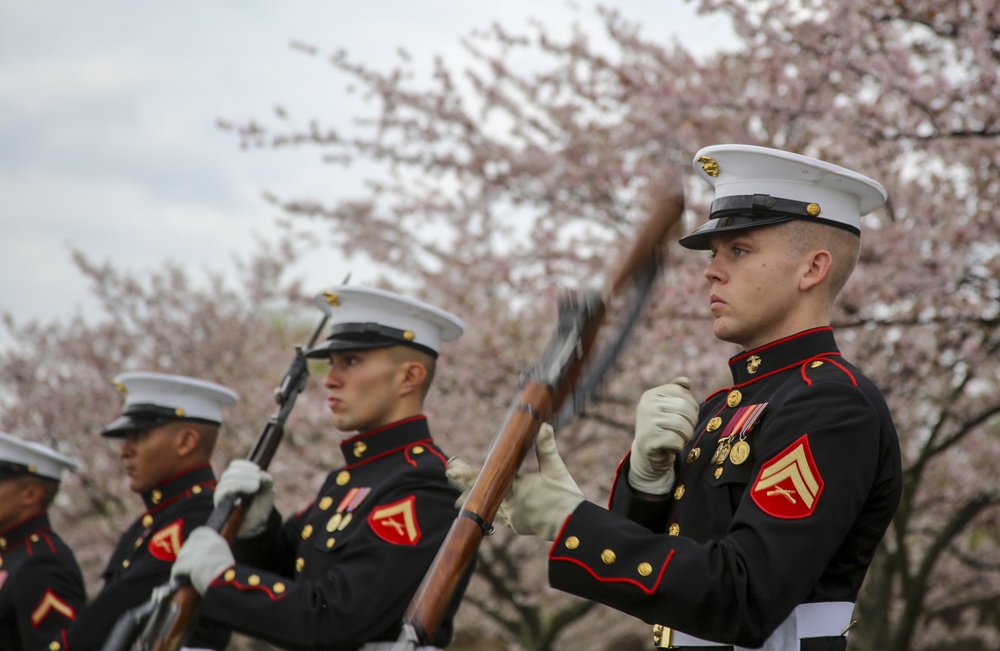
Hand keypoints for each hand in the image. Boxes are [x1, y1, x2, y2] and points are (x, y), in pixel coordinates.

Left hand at [171, 527, 233, 594]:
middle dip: (185, 552)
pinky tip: (176, 578)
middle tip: (183, 561)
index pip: (200, 532)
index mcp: (217, 541)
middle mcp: (207, 544)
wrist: (228, 583)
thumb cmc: (227, 575)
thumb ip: (213, 551)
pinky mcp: (192, 565)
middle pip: (189, 544)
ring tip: (179, 571)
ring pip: (182, 555)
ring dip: (180, 563)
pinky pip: (178, 567)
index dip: (192, 538)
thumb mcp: (224, 556)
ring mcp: (199, 554)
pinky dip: (176, 573)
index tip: (190, 544)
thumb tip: (201, 553)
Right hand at [215, 459, 273, 537]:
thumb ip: (265, 479)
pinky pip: (222, 492)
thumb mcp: (268, 489)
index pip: (234, 466)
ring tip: (256, 486)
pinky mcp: (221, 504)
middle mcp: (227, 485)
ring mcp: (222, 495)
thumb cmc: (261, 505)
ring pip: (226, 481)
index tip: (258, 469)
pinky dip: (235, 487)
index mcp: (237, 479)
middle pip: (230, 473)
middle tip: (258, 481)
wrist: (258, 524)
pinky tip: (249, 491)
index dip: (245, 465)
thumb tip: (259, 474)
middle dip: (245, 473)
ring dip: (243, 481)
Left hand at [447, 423, 584, 540]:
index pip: (486, 480)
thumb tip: (543, 427)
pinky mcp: (518, 525)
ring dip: (473, 500)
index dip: (467, 473)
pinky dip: (490, 510)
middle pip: (481, 494)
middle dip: (464, 483)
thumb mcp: (556, 470)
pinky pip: (499, 517)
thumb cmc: (566, 498)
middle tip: (449, 473)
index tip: (452, 467)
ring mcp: (513, 518)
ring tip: (456, 498)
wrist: (574, 527)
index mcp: (516, 491)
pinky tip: (486, 508)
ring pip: (487, 508)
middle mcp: (510, 507)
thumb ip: (547, 448)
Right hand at [629, 377, 698, 493]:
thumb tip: (686, 381)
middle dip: (691, 422)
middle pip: (685, 409)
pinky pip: (677, 440)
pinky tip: (671, 447)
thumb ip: (676, 392)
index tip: (686, 417)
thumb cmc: (662, 429)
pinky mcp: (648, 440)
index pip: (683, 392)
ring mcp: (646, 422)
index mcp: (651, 394)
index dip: (692, 406)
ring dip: (687, 435)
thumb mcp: (667, 407)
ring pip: (683, 425)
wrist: (647, 455)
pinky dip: (679, 446)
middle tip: (685, 430)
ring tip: (679, 438)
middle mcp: (646, 405)